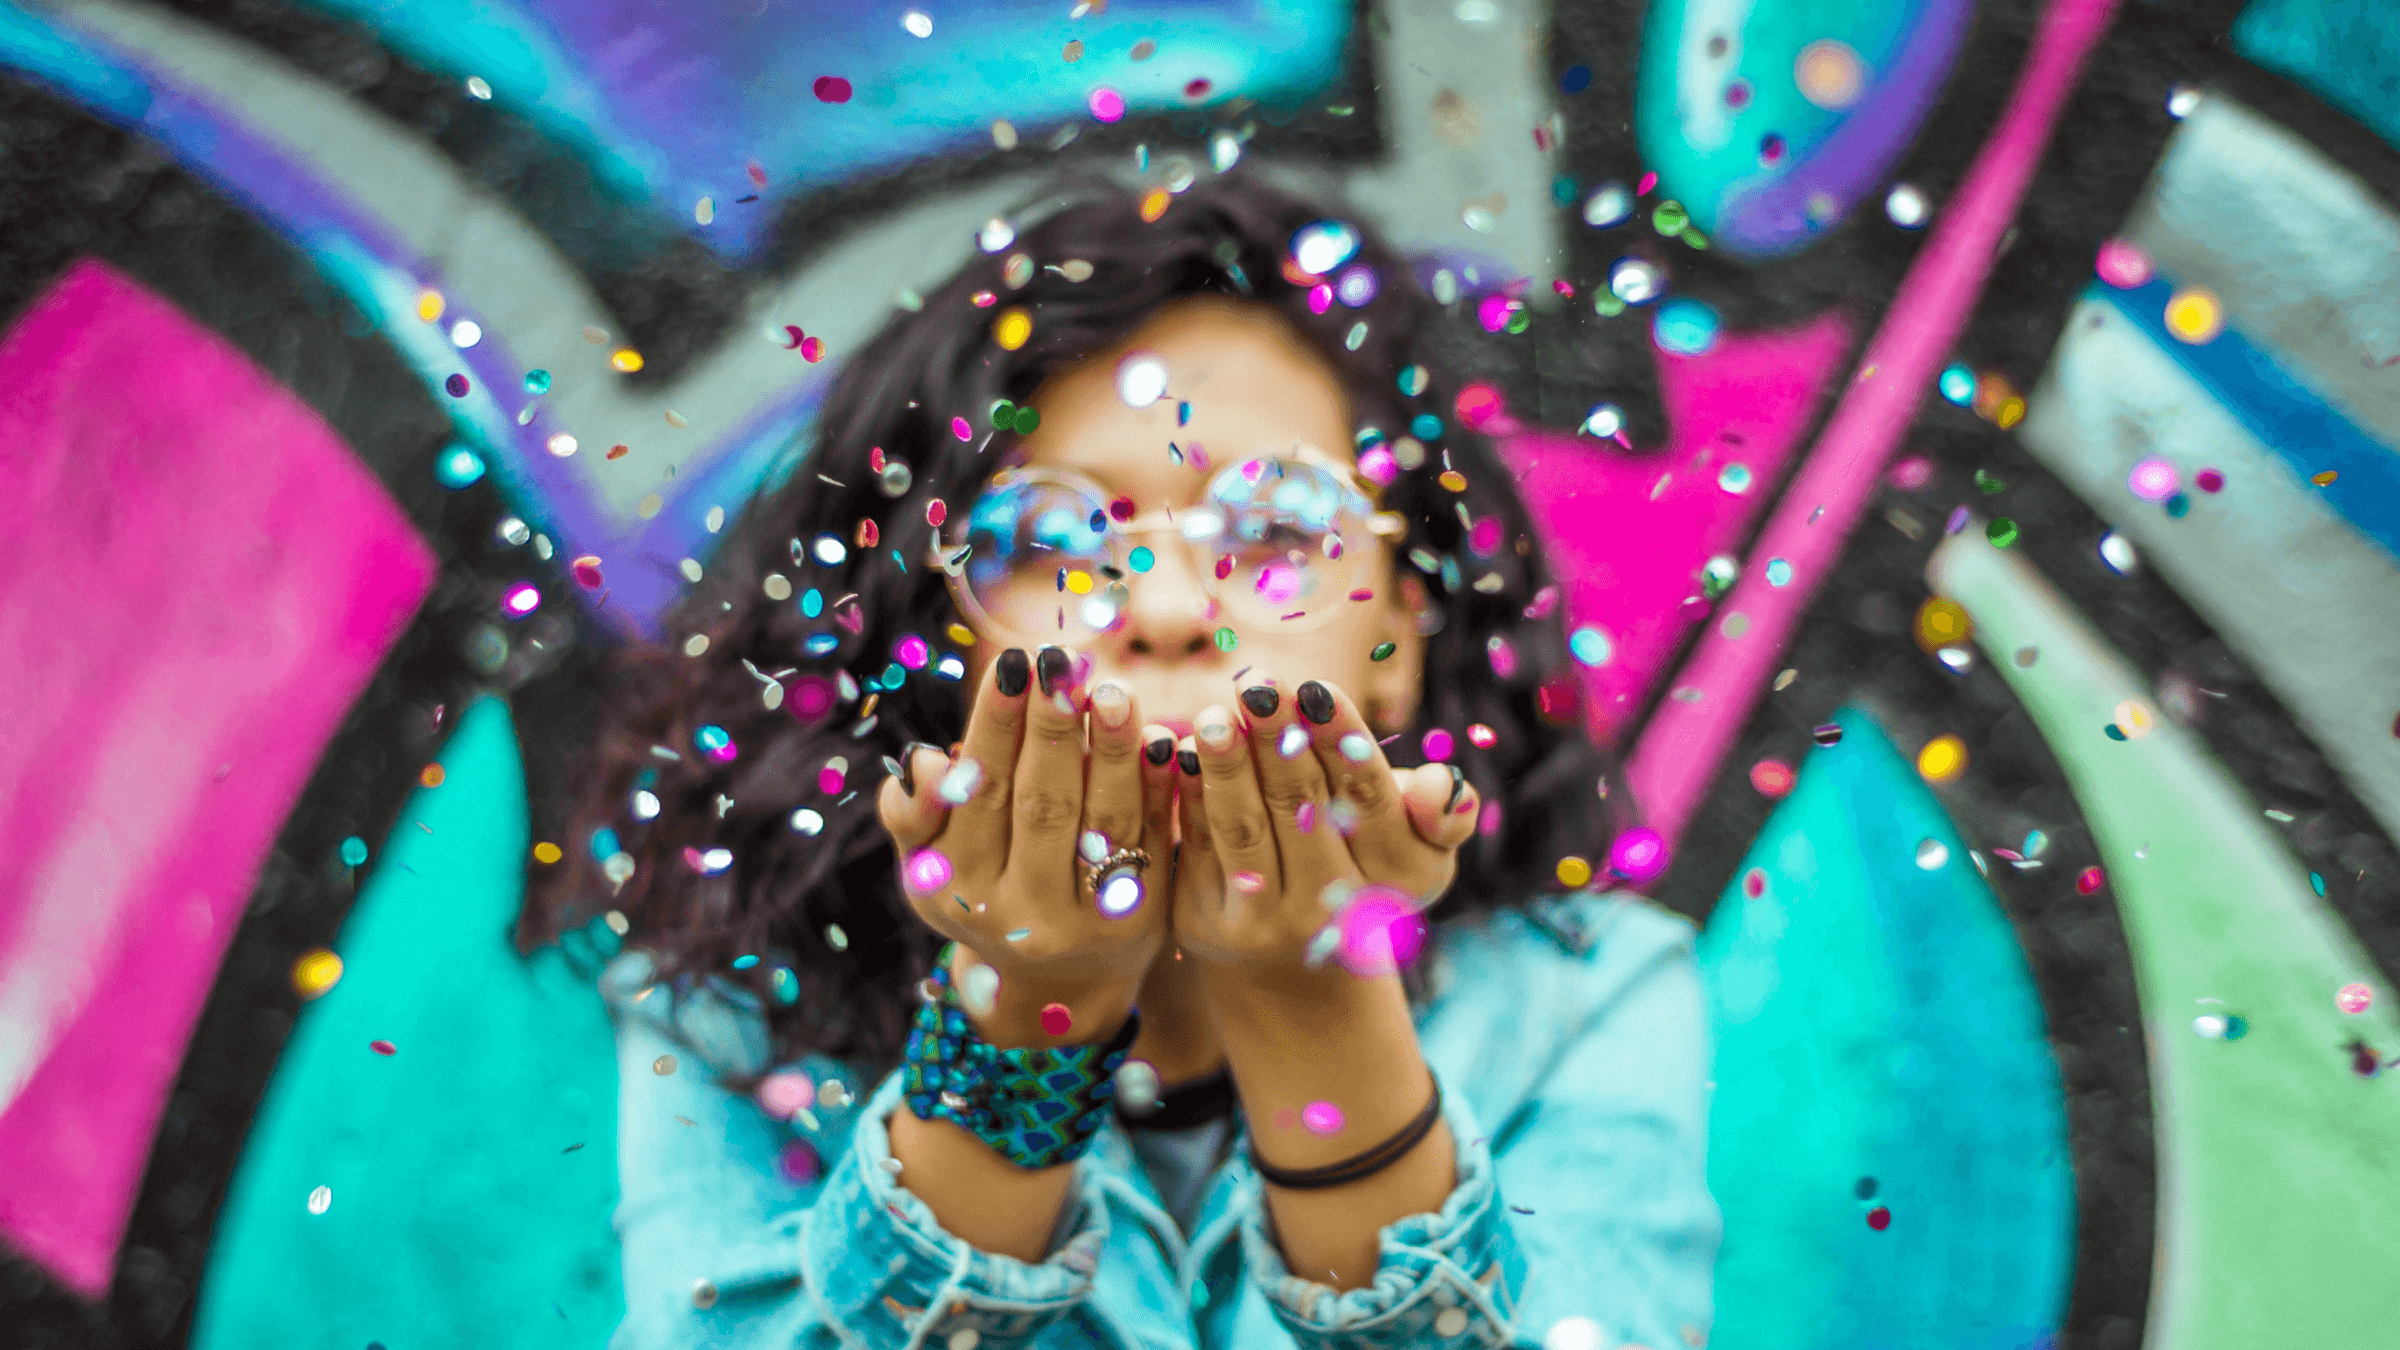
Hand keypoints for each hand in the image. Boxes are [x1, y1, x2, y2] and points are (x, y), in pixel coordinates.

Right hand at [876, 645, 1178, 1045]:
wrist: (1054, 979)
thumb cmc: (982, 891)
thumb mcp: (929, 865)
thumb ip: (914, 814)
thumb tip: (925, 762)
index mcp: (957, 887)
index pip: (979, 792)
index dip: (996, 726)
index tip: (1012, 664)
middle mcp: (1020, 913)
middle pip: (1041, 805)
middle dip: (1052, 728)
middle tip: (1061, 663)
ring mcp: (1085, 922)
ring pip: (1102, 821)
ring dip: (1110, 750)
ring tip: (1113, 690)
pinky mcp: (1142, 920)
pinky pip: (1152, 842)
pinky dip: (1157, 789)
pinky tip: (1162, 740)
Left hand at [1169, 670, 1478, 982]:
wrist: (1297, 953)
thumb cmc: (1363, 860)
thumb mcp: (1419, 844)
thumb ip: (1443, 811)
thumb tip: (1442, 784)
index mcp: (1396, 878)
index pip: (1368, 799)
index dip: (1341, 741)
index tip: (1316, 688)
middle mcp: (1332, 908)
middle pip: (1302, 808)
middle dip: (1278, 740)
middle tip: (1258, 684)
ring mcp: (1268, 922)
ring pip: (1244, 829)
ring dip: (1227, 766)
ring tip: (1214, 715)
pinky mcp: (1207, 923)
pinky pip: (1198, 846)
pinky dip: (1189, 795)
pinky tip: (1178, 750)